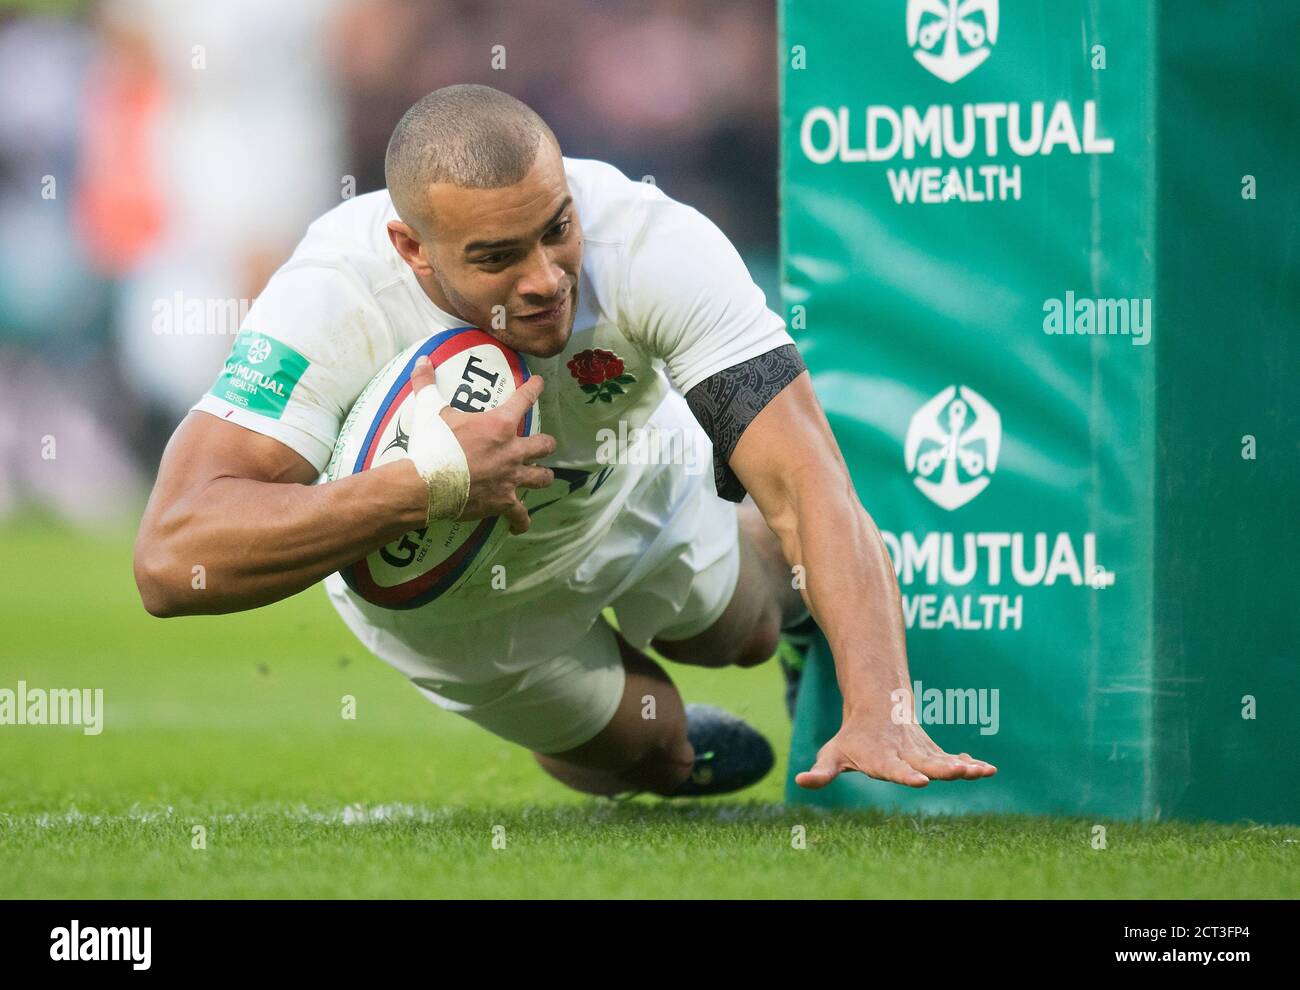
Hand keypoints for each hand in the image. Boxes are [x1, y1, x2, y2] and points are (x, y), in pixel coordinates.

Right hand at [410, 357, 555, 533]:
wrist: (427, 484)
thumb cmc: (431, 445)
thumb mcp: (428, 409)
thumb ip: (426, 383)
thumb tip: (421, 360)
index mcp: (500, 425)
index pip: (524, 399)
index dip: (534, 389)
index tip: (539, 384)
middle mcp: (513, 450)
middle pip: (544, 445)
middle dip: (545, 444)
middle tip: (542, 444)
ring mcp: (512, 478)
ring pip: (542, 477)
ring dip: (542, 476)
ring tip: (541, 476)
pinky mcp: (504, 502)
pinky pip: (520, 514)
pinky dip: (520, 520)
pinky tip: (520, 525)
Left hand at [795, 715, 996, 788]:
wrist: (876, 708)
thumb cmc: (851, 739)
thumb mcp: (832, 754)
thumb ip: (821, 771)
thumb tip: (801, 781)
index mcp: (881, 758)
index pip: (894, 768)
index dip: (906, 775)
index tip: (921, 782)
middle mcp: (905, 754)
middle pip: (927, 763)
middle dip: (946, 769)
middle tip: (962, 773)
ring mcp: (921, 751)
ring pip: (945, 759)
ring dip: (965, 766)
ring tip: (985, 771)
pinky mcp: (932, 752)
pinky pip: (953, 758)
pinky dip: (970, 763)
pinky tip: (987, 769)